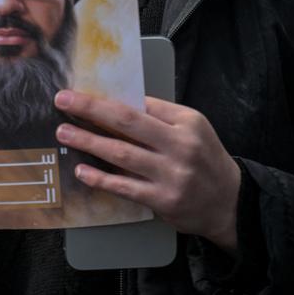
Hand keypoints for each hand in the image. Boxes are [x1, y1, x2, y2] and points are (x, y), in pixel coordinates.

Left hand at [54, 90, 240, 254]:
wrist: (230, 201)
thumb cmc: (205, 158)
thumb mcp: (193, 127)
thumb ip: (161, 116)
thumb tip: (119, 103)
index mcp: (185, 122)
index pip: (141, 104)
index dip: (108, 98)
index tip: (80, 92)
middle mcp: (179, 146)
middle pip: (127, 122)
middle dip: (91, 109)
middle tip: (63, 100)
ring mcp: (170, 175)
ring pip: (121, 154)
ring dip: (89, 141)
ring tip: (65, 132)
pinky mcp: (162, 201)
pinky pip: (125, 187)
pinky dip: (101, 179)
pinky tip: (82, 171)